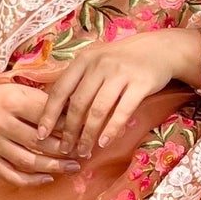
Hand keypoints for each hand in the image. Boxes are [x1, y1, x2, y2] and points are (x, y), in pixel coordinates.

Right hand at [0, 67, 78, 187]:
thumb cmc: (3, 96)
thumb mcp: (22, 91)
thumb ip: (46, 102)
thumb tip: (76, 113)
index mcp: (12, 102)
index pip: (44, 116)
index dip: (66, 125)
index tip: (84, 131)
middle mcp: (1, 124)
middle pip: (38, 142)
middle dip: (64, 149)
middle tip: (83, 153)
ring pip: (27, 161)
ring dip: (53, 167)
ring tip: (73, 167)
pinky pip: (10, 175)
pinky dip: (30, 180)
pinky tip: (48, 179)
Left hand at [36, 25, 200, 161]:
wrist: (160, 49)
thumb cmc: (122, 59)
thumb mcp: (96, 61)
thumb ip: (78, 79)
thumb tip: (55, 108)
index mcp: (84, 60)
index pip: (60, 89)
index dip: (48, 113)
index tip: (40, 134)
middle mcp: (99, 65)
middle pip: (78, 103)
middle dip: (69, 130)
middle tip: (64, 149)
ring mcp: (120, 73)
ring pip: (98, 110)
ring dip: (88, 134)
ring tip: (83, 151)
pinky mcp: (140, 84)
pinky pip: (122, 111)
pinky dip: (111, 129)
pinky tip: (104, 143)